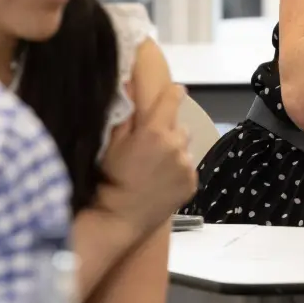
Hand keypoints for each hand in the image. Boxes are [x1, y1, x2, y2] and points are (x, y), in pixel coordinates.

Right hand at [97, 82, 197, 232]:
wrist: (120, 217)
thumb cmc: (111, 178)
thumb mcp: (112, 143)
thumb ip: (125, 114)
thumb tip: (131, 86)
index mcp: (155, 131)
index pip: (172, 99)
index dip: (173, 93)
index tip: (175, 91)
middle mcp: (176, 145)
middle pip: (178, 127)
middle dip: (168, 131)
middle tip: (152, 146)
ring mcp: (186, 165)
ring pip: (184, 148)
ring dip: (174, 152)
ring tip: (155, 167)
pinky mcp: (192, 183)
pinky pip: (188, 168)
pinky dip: (179, 171)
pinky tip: (162, 181)